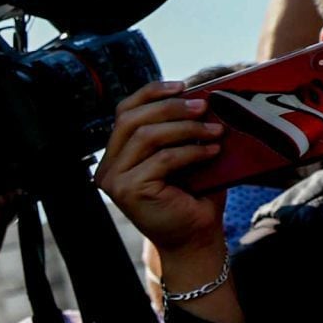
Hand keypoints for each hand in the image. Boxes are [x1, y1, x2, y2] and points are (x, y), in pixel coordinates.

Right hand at [94, 81, 228, 260]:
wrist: (195, 236)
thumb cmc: (193, 196)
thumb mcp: (181, 154)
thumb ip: (175, 130)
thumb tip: (197, 94)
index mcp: (116, 155)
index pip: (124, 112)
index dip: (151, 93)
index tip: (184, 86)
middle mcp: (108, 167)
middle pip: (132, 119)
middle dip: (171, 108)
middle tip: (205, 106)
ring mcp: (115, 181)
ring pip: (147, 136)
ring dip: (186, 129)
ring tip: (215, 130)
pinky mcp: (130, 191)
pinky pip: (162, 159)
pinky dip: (192, 151)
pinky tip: (212, 152)